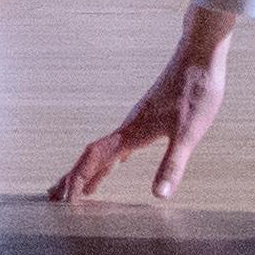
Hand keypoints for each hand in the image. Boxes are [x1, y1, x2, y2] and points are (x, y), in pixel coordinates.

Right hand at [49, 5, 235, 201]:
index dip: (79, 179)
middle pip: (92, 155)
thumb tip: (158, 196)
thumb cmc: (196, 91)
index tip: (64, 199)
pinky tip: (116, 163)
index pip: (96, 159)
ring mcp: (136, 121)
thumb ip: (172, 164)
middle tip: (54, 196)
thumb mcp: (188, 132)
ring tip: (81, 188)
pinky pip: (119, 143)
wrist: (200, 55)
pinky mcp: (148, 117)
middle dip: (73, 177)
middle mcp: (128, 127)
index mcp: (132, 132)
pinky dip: (110, 159)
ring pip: (104, 150)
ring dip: (89, 169)